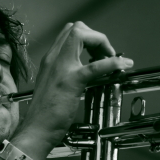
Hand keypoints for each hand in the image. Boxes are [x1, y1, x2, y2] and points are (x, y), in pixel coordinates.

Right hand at [13, 21, 133, 156]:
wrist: (35, 131)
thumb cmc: (44, 116)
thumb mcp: (53, 87)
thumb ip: (65, 76)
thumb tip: (83, 73)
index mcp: (50, 60)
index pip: (69, 33)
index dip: (88, 38)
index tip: (98, 54)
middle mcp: (53, 59)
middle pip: (77, 28)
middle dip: (96, 37)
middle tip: (105, 55)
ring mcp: (61, 68)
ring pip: (82, 35)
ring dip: (102, 43)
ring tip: (113, 59)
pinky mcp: (71, 82)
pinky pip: (95, 66)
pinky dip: (113, 62)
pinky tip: (123, 65)